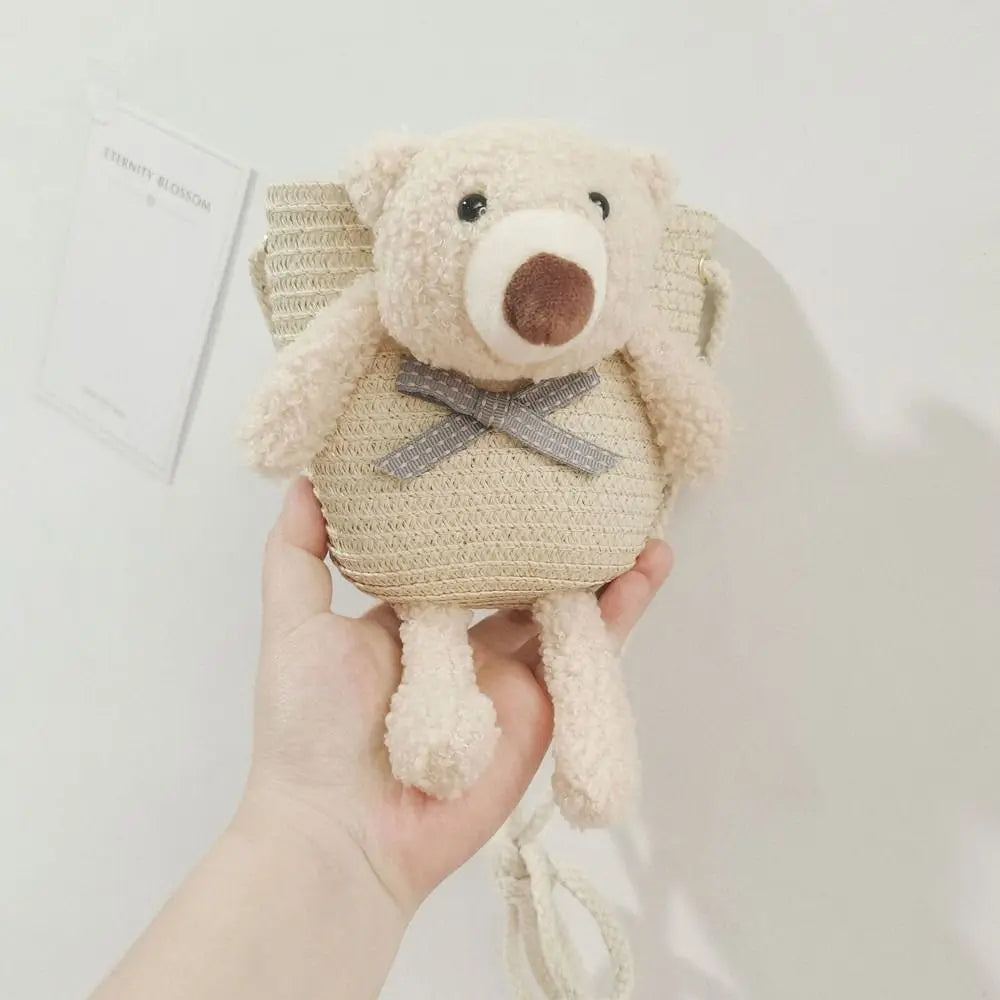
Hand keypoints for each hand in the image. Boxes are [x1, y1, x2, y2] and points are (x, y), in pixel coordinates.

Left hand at [238, 477, 672, 917]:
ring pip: (567, 607)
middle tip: (591, 482)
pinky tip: (648, 571)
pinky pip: (587, 655)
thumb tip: (306, 480)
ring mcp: (509, 674)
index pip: (462, 547)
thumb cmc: (309, 727)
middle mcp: (468, 637)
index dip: (490, 509)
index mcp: (415, 613)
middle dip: (559, 534)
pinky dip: (621, 614)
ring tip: (641, 522)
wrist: (343, 831)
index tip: (515, 456)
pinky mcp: (542, 708)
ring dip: (606, 566)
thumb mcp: (294, 626)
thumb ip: (297, 555)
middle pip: (525, 573)